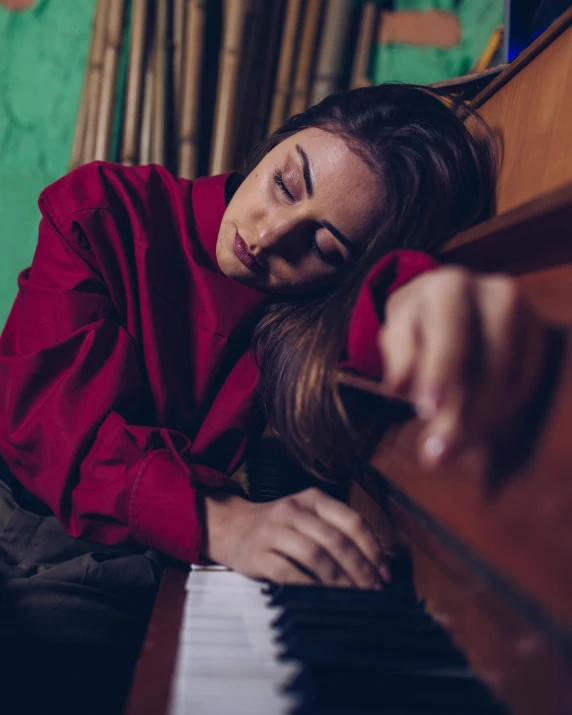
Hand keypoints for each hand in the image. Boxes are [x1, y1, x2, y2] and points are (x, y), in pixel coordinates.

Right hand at [202, 487, 389, 587]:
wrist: (233, 527)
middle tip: (372, 590)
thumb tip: (376, 564)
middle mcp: (293, 510)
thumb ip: (337, 530)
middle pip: (336, 540)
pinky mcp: (259, 554)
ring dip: (339, 580)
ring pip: (315, 555)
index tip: (384, 573)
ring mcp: (274, 531)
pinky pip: (289, 573)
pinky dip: (310, 587)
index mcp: (313, 499)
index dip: (373, 549)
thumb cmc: (280, 527)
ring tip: (352, 596)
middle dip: (360, 569)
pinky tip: (323, 597)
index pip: (352, 521)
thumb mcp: (308, 516)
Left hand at [380, 267, 547, 467]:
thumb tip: (398, 387)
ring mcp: (524, 317)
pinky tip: (472, 429)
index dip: (439, 370)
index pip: (448, 328)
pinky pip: (524, 382)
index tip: (426, 410)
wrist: (455, 308)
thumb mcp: (399, 334)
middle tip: (439, 448)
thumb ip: (398, 357)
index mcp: (449, 285)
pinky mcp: (537, 335)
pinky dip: (498, 411)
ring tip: (448, 449)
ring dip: (479, 418)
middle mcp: (494, 292)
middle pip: (490, 355)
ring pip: (509, 375)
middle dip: (466, 406)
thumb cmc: (419, 327)